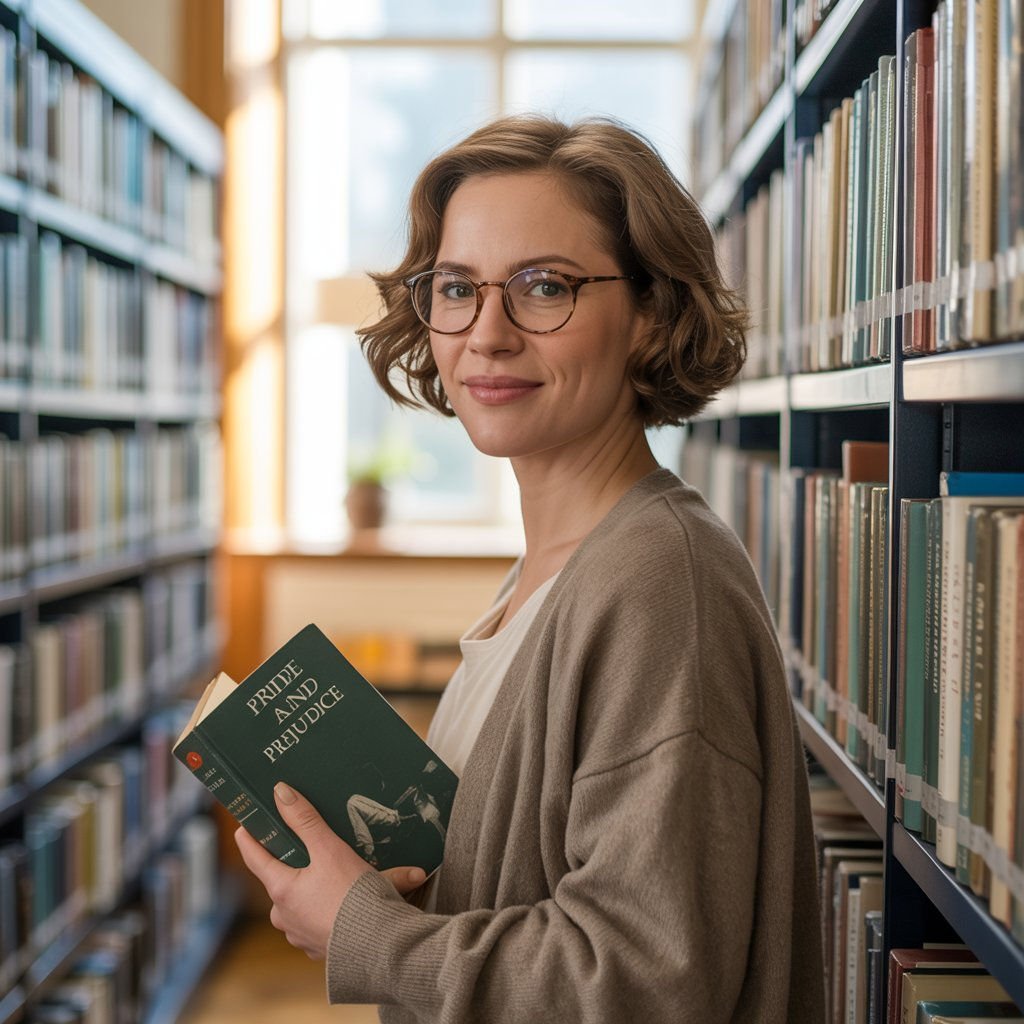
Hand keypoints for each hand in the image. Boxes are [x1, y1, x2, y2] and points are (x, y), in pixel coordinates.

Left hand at [234, 782, 427, 957]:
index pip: (255, 859)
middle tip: (312, 849)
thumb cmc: (351, 897)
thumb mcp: (329, 849)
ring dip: (320, 890)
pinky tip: (356, 901)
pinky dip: (336, 909)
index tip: (244, 827)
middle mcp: (285, 916)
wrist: (378, 946)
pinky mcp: (322, 948)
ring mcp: (301, 935)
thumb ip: (305, 820)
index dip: (249, 840)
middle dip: (298, 865)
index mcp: (282, 891)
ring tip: (345, 876)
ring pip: (304, 903)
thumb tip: (281, 792)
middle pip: (283, 881)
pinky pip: (323, 921)